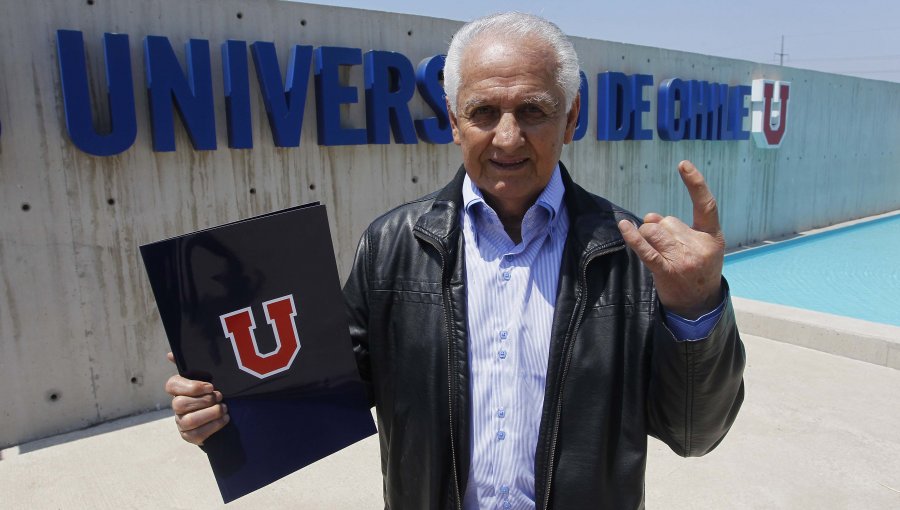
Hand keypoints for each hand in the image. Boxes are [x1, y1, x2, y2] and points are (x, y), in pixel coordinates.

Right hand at [164, 352, 228, 444]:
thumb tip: (171, 354)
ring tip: (224, 408)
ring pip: (189, 420)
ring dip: (210, 414)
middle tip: (220, 397)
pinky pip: (197, 434)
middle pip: (179, 404)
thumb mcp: (208, 375)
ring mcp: (181, 422)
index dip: (191, 386)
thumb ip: (192, 364)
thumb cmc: (213, 390)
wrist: (224, 412)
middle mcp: (177, 406)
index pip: (172, 385)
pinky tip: (225, 418)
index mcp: (179, 389)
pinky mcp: (190, 436)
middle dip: (204, 401)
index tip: (210, 386)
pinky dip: (214, 426)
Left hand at [617, 160, 724, 318]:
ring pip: (653, 231)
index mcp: (712, 236)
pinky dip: (633, 237)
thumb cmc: (697, 269)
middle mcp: (699, 246)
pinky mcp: (666, 271)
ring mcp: (683, 259)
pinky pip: (645, 250)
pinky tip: (624, 226)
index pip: (706, 204)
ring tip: (658, 252)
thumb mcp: (697, 246)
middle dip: (660, 230)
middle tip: (669, 250)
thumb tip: (650, 216)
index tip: (683, 164)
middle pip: (667, 221)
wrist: (699, 305)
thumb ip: (676, 227)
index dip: (696, 183)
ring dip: (647, 236)